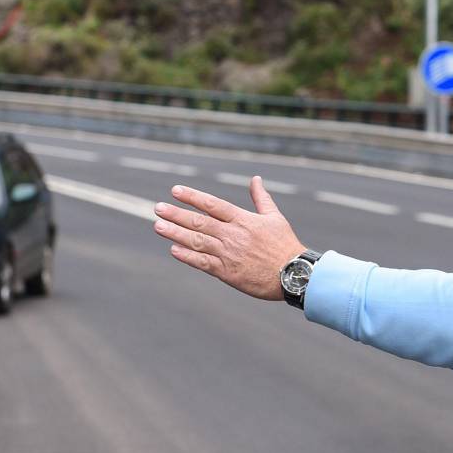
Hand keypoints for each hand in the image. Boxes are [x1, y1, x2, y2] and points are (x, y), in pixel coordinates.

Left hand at [153, 176, 305, 299]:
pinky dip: (188, 256)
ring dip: (176, 233)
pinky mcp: (228, 272)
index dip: (193, 197)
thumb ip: (261, 198)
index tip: (175, 190)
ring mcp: (229, 253)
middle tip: (158, 208)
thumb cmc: (285, 245)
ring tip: (158, 226)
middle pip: (200, 222)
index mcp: (243, 220)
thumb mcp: (275, 217)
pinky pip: (203, 262)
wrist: (293, 274)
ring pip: (197, 241)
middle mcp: (233, 235)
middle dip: (177, 214)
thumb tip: (255, 179)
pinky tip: (174, 249)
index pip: (213, 204)